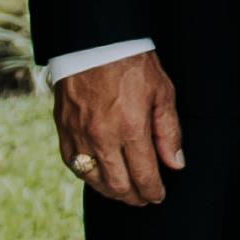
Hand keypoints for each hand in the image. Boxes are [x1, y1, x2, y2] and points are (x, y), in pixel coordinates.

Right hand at [53, 55, 183, 210]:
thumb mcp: (162, 93)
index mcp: (130, 128)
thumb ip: (168, 132)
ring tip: (124, 191)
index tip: (158, 196)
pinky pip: (73, 164)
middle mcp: (102, 137)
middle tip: (144, 198)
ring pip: (94, 180)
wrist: (94, 41)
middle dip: (134, 197)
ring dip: (111, 191)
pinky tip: (99, 176)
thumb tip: (175, 164)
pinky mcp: (64, 129)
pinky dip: (87, 176)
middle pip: (119, 185)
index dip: (153, 192)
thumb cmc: (133, 64)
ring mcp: (79, 135)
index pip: (144, 176)